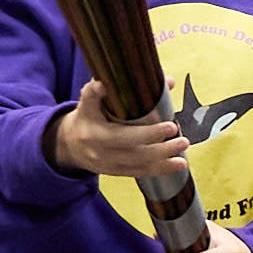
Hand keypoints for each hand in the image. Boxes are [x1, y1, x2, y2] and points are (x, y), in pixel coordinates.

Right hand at [52, 81, 189, 185]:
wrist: (69, 144)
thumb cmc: (86, 115)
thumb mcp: (88, 99)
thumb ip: (107, 87)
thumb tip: (142, 79)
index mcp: (94, 133)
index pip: (124, 136)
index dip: (148, 134)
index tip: (169, 126)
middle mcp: (101, 153)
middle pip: (135, 154)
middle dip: (161, 149)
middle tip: (183, 140)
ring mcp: (108, 166)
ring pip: (140, 167)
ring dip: (164, 162)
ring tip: (184, 154)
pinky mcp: (116, 173)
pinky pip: (139, 173)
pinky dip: (160, 170)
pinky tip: (177, 165)